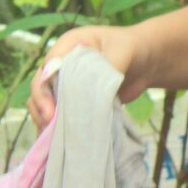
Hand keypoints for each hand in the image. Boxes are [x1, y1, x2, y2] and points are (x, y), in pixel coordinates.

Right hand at [26, 24, 146, 126]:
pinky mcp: (75, 100)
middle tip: (50, 124)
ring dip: (44, 118)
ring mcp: (67, 82)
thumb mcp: (123, 53)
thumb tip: (91, 92)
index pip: (48, 66)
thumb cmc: (133, 48)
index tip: (51, 109)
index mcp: (70, 45)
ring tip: (50, 137)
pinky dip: (56, 126)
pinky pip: (59, 112)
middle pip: (41, 86)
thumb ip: (107, 68)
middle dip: (41, 105)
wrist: (146, 61)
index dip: (45, 87)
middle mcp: (63, 63)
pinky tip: (54, 142)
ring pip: (45, 101)